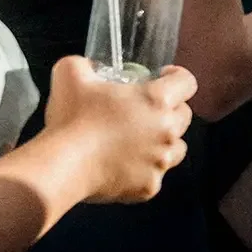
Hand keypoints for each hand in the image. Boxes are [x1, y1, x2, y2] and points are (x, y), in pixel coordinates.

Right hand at [43, 57, 195, 203]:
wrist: (63, 165)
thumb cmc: (72, 117)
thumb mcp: (70, 74)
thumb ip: (84, 65)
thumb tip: (87, 67)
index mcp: (157, 100)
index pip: (187, 82)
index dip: (177, 77)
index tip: (163, 77)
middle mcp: (167, 130)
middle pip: (184, 117)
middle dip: (170, 111)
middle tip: (145, 112)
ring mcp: (161, 161)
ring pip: (177, 149)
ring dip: (164, 143)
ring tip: (140, 142)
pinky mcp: (149, 186)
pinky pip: (154, 175)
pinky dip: (143, 171)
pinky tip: (123, 166)